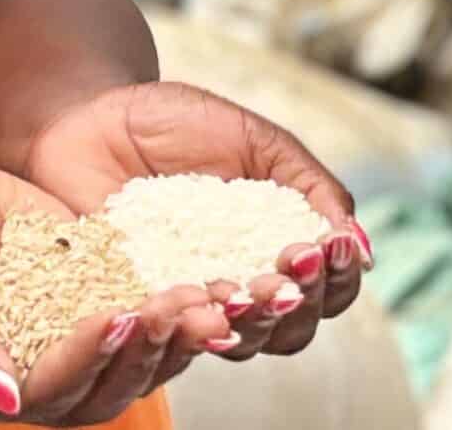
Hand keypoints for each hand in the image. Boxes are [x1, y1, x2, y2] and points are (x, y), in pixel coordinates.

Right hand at [0, 155, 232, 423]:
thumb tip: (1, 397)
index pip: (48, 394)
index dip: (87, 360)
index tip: (116, 315)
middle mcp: (29, 377)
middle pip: (101, 390)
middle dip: (142, 352)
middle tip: (172, 306)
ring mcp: (62, 341)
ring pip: (128, 364)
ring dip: (168, 338)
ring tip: (199, 298)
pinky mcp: (86, 302)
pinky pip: (134, 318)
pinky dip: (170, 308)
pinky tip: (202, 284)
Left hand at [22, 83, 370, 366]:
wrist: (90, 113)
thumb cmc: (175, 122)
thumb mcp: (256, 140)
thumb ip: (310, 187)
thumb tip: (361, 246)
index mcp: (276, 249)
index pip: (327, 289)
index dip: (335, 278)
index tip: (326, 246)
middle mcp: (240, 285)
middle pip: (292, 328)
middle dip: (298, 301)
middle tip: (289, 265)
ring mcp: (188, 300)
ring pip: (239, 339)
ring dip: (254, 319)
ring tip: (246, 288)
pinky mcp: (137, 303)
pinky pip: (170, 329)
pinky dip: (193, 323)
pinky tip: (203, 306)